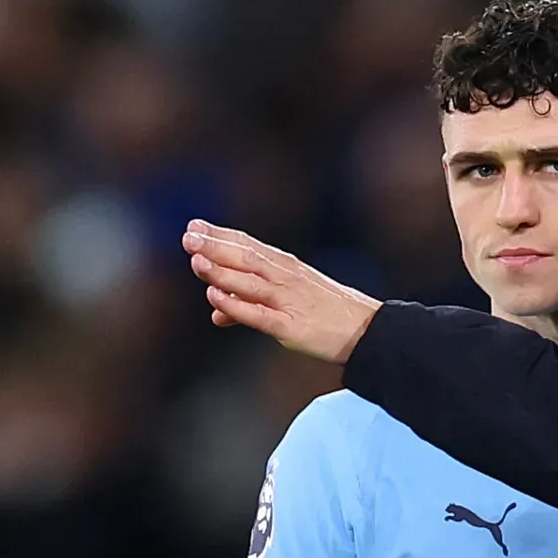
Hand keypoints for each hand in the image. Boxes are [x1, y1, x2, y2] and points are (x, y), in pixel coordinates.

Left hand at [182, 220, 381, 364]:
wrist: (369, 332)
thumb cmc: (328, 314)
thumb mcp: (289, 303)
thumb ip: (248, 306)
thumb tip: (216, 314)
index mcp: (287, 267)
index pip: (249, 245)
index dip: (220, 234)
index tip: (194, 225)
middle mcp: (286, 278)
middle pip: (246, 257)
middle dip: (215, 246)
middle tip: (188, 236)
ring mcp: (288, 301)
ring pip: (250, 282)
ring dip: (222, 271)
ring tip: (196, 261)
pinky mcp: (290, 326)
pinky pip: (259, 314)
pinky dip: (236, 306)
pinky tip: (216, 299)